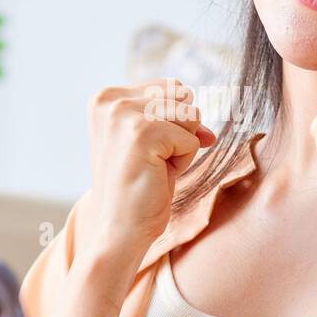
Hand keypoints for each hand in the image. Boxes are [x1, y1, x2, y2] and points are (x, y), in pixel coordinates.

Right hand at [82, 78, 216, 260]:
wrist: (120, 228)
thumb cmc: (137, 188)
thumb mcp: (156, 143)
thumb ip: (178, 121)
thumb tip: (209, 132)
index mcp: (107, 96)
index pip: (172, 87)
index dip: (173, 122)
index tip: (145, 150)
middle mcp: (110, 99)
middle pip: (183, 95)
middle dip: (179, 131)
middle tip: (151, 161)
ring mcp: (123, 114)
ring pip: (190, 115)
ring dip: (182, 146)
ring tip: (154, 168)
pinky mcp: (142, 133)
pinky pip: (191, 139)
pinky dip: (183, 161)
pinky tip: (156, 176)